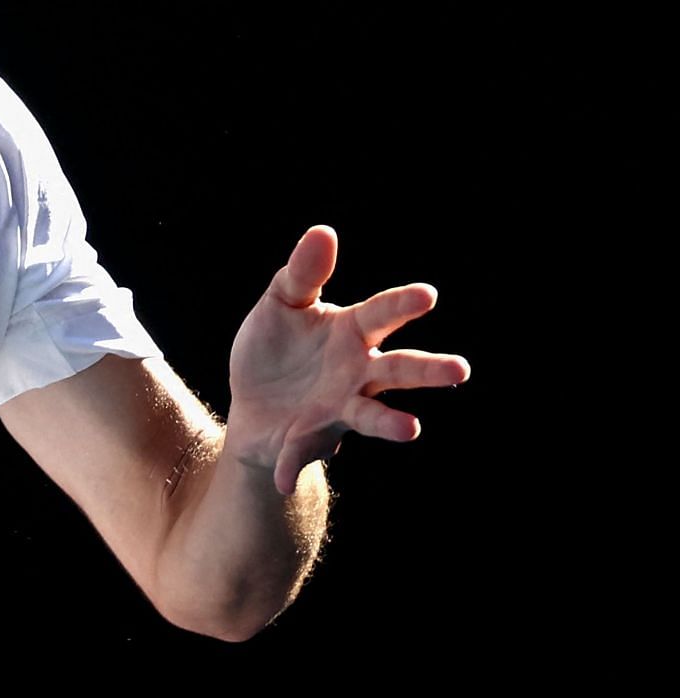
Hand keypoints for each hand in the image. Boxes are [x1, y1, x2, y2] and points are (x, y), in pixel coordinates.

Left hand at [225, 226, 469, 493]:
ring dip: (390, 423)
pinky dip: (294, 465)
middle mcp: (356, 374)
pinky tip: (285, 480)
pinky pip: (303, 451)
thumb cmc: (277, 348)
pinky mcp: (309, 438)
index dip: (403, 304)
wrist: (252, 402)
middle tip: (459, 369)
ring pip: (371, 416)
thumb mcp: (281, 304)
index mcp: (351, 333)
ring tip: (412, 429)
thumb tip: (323, 231)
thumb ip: (302, 274)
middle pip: (397, 369)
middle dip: (427, 370)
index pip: (381, 314)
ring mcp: (338, 408)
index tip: (428, 294)